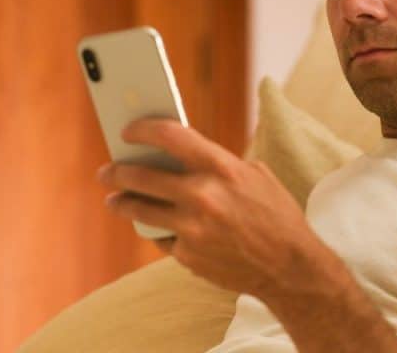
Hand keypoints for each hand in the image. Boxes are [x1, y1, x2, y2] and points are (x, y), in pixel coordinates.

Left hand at [97, 118, 312, 298]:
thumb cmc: (277, 216)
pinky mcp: (187, 255)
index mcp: (222, 168)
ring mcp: (192, 228)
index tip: (129, 131)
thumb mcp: (257, 177)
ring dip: (122, 202)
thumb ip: (220, 165)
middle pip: (141, 176)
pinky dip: (161, 231)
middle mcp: (202, 195)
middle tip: (107, 171)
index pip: (170, 136)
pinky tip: (159, 227)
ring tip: (114, 199)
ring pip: (140, 210)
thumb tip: (183, 157)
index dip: (143, 130)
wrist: (289, 266)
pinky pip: (163, 238)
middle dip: (117, 172)